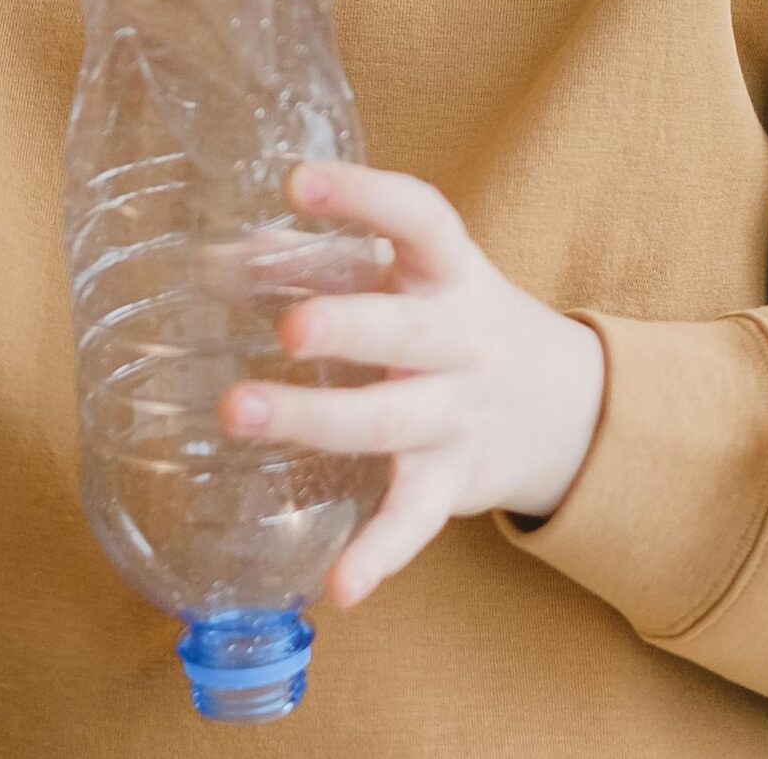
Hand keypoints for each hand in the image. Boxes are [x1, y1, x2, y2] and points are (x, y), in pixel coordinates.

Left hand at [220, 160, 604, 609]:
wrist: (562, 405)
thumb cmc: (446, 317)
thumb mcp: (404, 276)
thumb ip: (312, 264)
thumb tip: (205, 261)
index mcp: (449, 271)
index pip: (420, 219)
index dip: (364, 196)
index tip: (298, 180)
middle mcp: (461, 340)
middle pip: (407, 331)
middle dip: (347, 327)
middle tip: (286, 326)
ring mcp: (458, 416)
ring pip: (389, 422)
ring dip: (313, 420)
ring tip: (236, 414)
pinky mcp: (452, 484)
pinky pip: (414, 521)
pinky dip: (379, 556)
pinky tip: (338, 587)